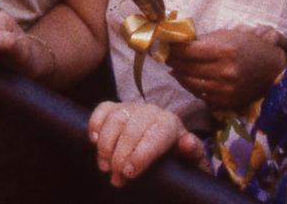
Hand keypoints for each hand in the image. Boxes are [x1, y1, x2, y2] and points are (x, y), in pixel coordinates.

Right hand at [87, 100, 202, 186]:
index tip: (130, 174)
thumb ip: (193, 153)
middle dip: (120, 157)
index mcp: (171, 124)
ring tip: (105, 167)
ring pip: (116, 119)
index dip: (140, 154)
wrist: (167, 148)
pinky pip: (103, 109)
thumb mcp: (190, 160)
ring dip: (106, 145)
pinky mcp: (117, 107)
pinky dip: (95, 123)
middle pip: (132, 129)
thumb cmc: (177, 158)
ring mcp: (133, 107)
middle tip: (117, 179)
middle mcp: (152, 111)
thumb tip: (187, 142)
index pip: (155, 135)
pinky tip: (93, 142)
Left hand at [165, 26, 286, 112]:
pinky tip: (185, 77)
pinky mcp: (226, 101)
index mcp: (224, 51)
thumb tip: (176, 42)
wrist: (270, 68)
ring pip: (189, 82)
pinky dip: (189, 85)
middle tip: (163, 53)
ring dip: (178, 73)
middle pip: (186, 67)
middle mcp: (224, 72)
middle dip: (172, 59)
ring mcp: (225, 89)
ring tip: (172, 65)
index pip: (187, 50)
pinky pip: (199, 93)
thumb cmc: (247, 46)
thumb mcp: (226, 35)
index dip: (172, 47)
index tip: (163, 42)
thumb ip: (201, 40)